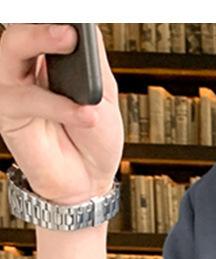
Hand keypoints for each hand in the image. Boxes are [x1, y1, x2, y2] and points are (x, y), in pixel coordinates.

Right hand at [0, 23, 122, 203]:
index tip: (70, 11)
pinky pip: (28, 100)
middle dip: (40, 18)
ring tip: (69, 38)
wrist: (89, 181)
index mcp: (48, 54)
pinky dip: (58, 104)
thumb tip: (84, 23)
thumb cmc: (94, 137)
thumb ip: (93, 59)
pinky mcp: (8, 115)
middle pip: (20, 26)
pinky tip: (84, 113)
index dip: (49, 13)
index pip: (40, 21)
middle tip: (67, 18)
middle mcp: (26, 65)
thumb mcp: (103, 92)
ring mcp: (14, 87)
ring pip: (10, 50)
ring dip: (38, 39)